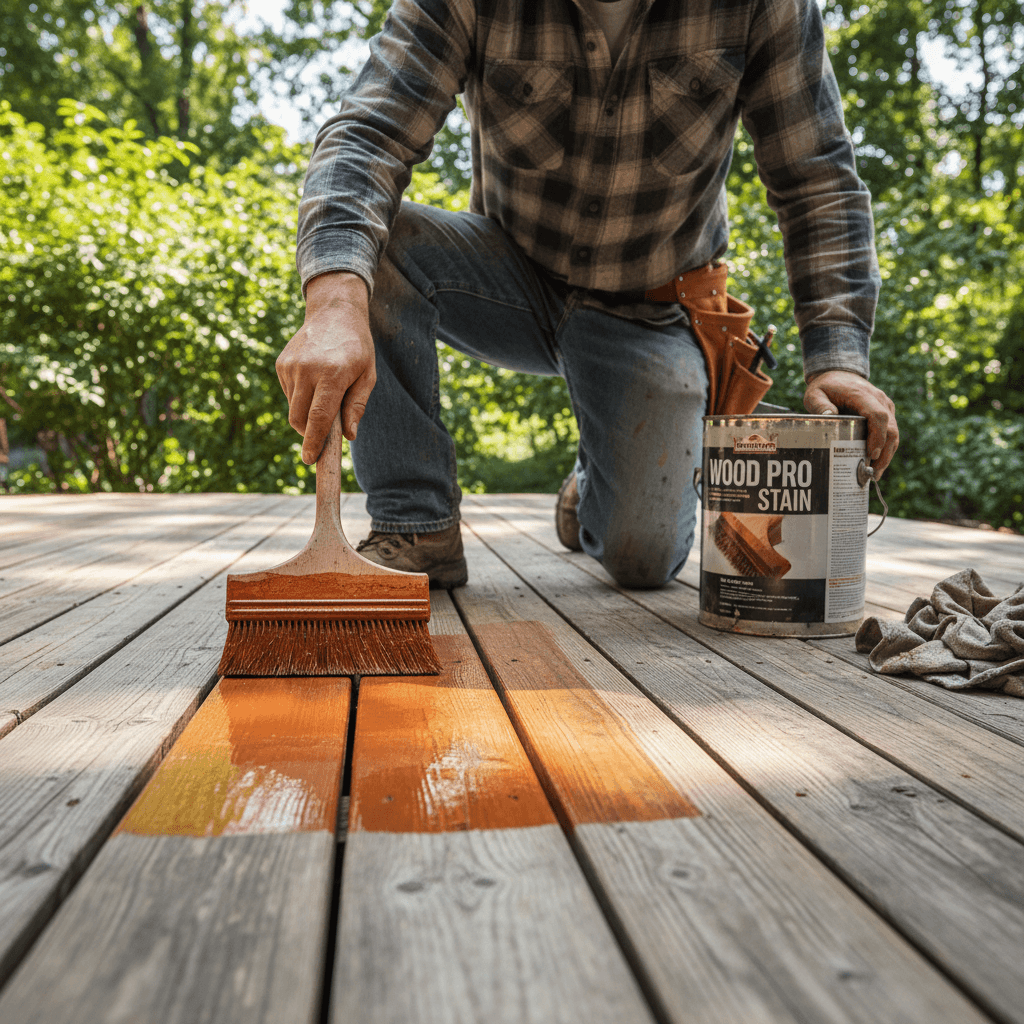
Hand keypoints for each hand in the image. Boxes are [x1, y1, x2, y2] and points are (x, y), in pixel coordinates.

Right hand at [276, 272, 375, 463]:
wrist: (334, 311)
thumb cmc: (357, 347)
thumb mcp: (367, 375)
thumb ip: (357, 406)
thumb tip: (348, 436)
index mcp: (332, 374)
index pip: (318, 417)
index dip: (314, 442)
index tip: (310, 460)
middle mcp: (307, 370)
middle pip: (300, 419)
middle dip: (309, 434)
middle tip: (324, 435)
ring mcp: (291, 366)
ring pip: (293, 408)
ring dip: (307, 414)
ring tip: (325, 394)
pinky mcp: (281, 364)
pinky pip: (289, 394)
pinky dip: (301, 398)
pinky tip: (314, 381)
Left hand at [804, 370, 898, 476]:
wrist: (839, 373)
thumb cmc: (825, 386)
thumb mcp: (814, 393)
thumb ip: (819, 405)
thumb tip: (829, 416)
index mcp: (862, 395)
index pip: (878, 416)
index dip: (878, 436)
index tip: (871, 454)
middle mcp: (879, 399)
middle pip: (891, 428)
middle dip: (885, 453)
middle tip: (873, 473)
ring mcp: (885, 405)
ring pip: (894, 432)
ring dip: (887, 454)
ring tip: (875, 473)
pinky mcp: (886, 412)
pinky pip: (891, 431)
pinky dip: (886, 448)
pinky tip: (876, 462)